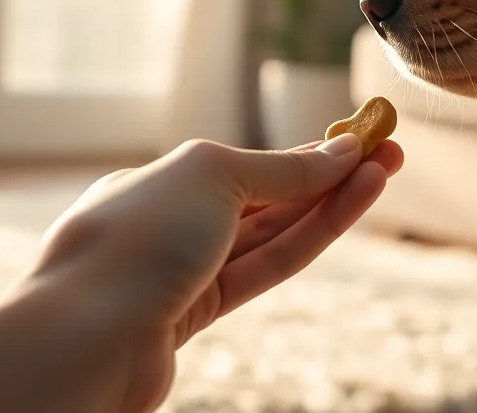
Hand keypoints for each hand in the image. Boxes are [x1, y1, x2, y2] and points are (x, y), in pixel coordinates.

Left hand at [30, 134, 403, 411]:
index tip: (362, 139)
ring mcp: (186, 271)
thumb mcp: (214, 175)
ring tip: (385, 173)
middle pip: (268, 197)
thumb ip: (281, 168)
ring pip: (273, 232)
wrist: (85, 336)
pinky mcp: (199, 314)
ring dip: (333, 202)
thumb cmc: (137, 240)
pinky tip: (347, 208)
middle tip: (392, 155)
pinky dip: (311, 237)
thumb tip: (339, 152)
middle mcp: (173, 222)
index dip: (310, 151)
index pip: (250, 163)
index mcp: (163, 179)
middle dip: (331, 175)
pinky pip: (266, 267)